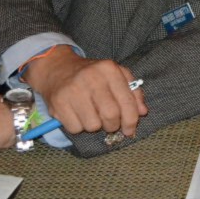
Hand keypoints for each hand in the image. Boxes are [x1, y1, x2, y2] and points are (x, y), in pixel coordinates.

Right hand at [24, 47, 147, 137]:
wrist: (57, 69)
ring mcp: (72, 90)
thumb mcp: (116, 75)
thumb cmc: (92, 75)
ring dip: (94, 126)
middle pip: (111, 116)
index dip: (131, 121)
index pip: (127, 102)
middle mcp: (91, 78)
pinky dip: (78, 127)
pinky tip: (77, 115)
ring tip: (91, 115)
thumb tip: (143, 112)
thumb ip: (133, 92)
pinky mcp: (58, 103)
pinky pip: (75, 128)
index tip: (130, 129)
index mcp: (109, 69)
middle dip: (113, 126)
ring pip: (93, 125)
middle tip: (110, 124)